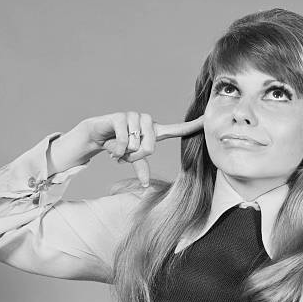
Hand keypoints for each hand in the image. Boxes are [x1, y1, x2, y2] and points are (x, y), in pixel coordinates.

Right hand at [73, 112, 203, 186]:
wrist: (96, 135)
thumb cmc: (118, 145)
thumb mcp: (131, 158)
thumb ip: (140, 167)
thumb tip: (145, 185)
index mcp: (156, 131)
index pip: (178, 128)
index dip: (193, 125)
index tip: (207, 119)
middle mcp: (148, 122)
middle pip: (150, 148)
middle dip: (135, 157)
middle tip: (125, 155)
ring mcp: (134, 117)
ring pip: (135, 145)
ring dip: (123, 152)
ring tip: (117, 148)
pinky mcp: (120, 116)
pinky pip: (124, 140)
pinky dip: (116, 149)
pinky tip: (110, 147)